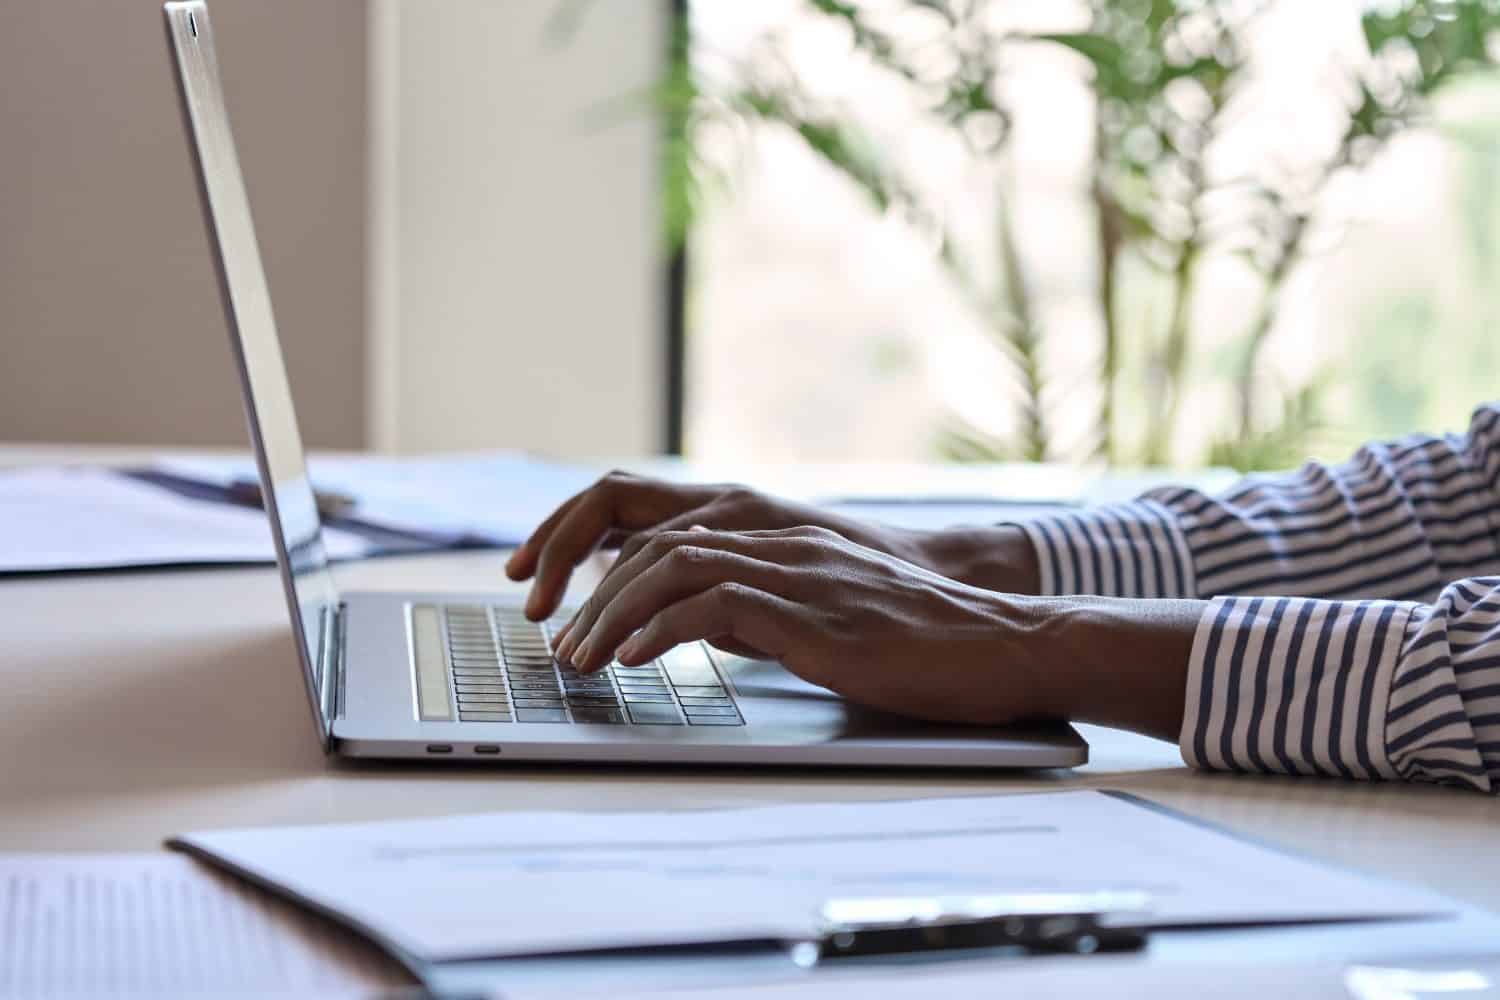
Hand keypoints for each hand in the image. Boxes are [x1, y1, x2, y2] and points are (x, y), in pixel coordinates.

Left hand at [505, 472, 931, 620]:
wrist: (1000, 644)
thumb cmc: (921, 641)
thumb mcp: (824, 616)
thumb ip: (761, 608)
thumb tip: (699, 625)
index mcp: (780, 541)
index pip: (669, 532)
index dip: (605, 564)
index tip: (570, 609)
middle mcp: (780, 543)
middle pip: (654, 544)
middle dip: (590, 591)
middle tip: (560, 643)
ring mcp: (797, 573)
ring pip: (672, 567)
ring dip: (611, 613)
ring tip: (579, 659)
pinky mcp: (813, 614)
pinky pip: (715, 607)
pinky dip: (659, 629)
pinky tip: (630, 661)